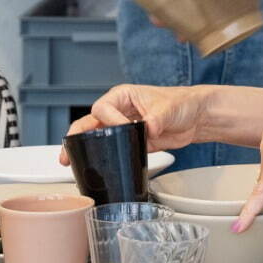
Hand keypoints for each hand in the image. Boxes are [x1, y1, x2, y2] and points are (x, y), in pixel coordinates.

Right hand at [58, 82, 205, 162]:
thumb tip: (149, 127)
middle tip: (67, 151)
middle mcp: (119, 110)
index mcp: (123, 95)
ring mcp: (122, 127)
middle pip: (90, 122)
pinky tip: (93, 166)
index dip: (109, 120)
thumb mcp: (169, 108)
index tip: (124, 128)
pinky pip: (111, 149)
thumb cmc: (182, 103)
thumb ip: (157, 118)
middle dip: (76, 136)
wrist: (196, 118)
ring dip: (82, 148)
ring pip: (96, 137)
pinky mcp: (130, 142)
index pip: (103, 108)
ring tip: (69, 161)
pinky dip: (101, 157)